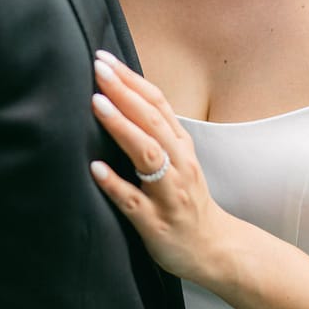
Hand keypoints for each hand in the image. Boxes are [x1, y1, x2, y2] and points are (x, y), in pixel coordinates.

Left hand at [89, 51, 227, 281]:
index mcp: (180, 146)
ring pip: (147, 154)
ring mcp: (168, 193)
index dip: (133, 80)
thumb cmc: (186, 200)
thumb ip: (155, 132)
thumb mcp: (178, 160)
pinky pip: (134, 201)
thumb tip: (122, 98)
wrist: (214, 248)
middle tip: (99, 68)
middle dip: (124, 92)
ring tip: (97, 104)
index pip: (157, 104)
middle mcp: (178, 164)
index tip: (106, 59)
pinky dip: (115, 184)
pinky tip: (95, 169)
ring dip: (122, 127)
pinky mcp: (156, 223)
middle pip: (152, 121)